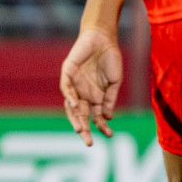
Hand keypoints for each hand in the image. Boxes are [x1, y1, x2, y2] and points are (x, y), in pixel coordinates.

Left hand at [59, 27, 123, 145]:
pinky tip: (77, 105)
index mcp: (95, 96)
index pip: (96, 116)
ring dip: (75, 118)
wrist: (103, 38)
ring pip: (71, 106)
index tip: (109, 135)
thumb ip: (110, 99)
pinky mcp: (68, 73)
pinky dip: (71, 97)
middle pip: (81, 115)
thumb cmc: (110, 59)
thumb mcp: (114, 82)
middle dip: (85, 129)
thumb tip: (107, 118)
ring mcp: (74, 84)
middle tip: (89, 143)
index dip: (102, 126)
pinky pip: (66, 88)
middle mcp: (83, 93)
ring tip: (80, 129)